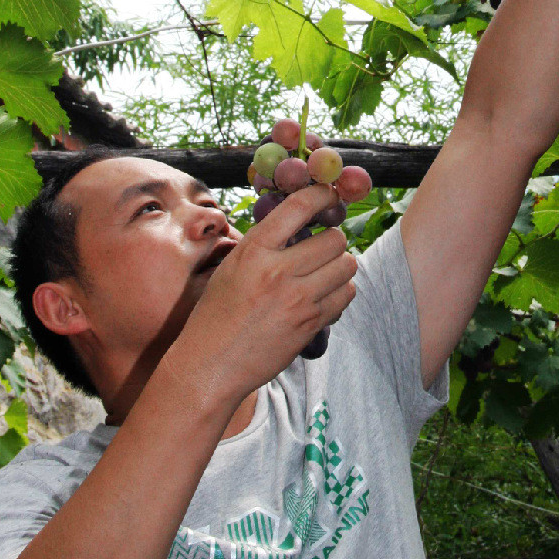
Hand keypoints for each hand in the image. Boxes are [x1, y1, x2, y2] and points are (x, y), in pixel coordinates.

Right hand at [177, 186, 357, 403]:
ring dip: (340, 266)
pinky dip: (339, 293)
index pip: (299, 207)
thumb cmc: (216, 313)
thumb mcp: (232, 266)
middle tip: (324, 248)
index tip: (329, 195)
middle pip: (335, 239)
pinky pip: (344, 297)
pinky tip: (322, 297)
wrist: (211, 364)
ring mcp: (297, 299)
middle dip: (334, 241)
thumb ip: (264, 244)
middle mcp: (278, 271)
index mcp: (254, 249)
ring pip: (346, 266)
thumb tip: (298, 223)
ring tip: (325, 272)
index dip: (321, 194)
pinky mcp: (310, 325)